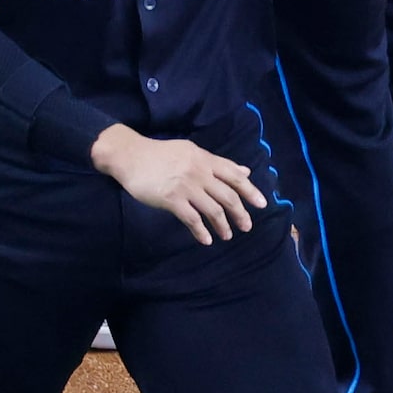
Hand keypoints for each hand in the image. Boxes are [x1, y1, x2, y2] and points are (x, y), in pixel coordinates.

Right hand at [91, 125, 265, 244]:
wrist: (130, 155)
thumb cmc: (160, 154)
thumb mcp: (192, 152)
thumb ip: (218, 163)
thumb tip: (245, 171)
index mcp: (206, 160)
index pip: (235, 176)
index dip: (250, 190)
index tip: (262, 204)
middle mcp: (200, 173)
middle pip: (228, 196)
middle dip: (240, 213)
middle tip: (247, 226)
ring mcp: (186, 186)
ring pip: (213, 209)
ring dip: (223, 225)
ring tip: (227, 235)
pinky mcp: (171, 199)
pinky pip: (192, 219)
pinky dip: (201, 231)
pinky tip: (206, 240)